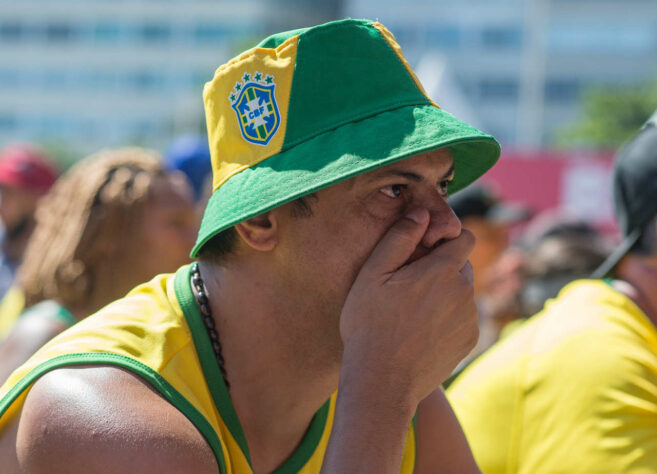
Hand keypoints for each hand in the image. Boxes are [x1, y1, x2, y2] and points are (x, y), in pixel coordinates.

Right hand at [339, 207, 478, 406]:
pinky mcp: (469, 341)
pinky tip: (421, 330)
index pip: (464, 237)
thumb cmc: (369, 326)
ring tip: (412, 311)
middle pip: (462, 264)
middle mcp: (464, 292)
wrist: (382, 382)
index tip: (422, 250)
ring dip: (444, 292)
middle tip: (410, 282)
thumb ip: (399, 238)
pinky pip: (463, 316)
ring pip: (462, 291)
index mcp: (443, 271)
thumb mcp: (372, 275)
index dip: (444, 238)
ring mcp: (470, 319)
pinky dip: (447, 316)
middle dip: (442, 266)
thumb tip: (421, 212)